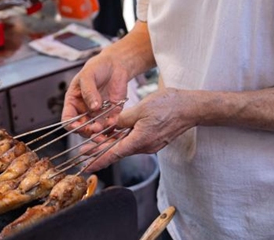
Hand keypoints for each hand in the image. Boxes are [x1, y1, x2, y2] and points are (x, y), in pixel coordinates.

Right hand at [62, 51, 132, 136]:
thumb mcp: (88, 75)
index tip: (76, 126)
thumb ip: (89, 91)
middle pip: (81, 127)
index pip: (67, 118)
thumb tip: (93, 106)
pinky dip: (112, 126)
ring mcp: (98, 113)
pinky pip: (110, 124)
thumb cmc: (97, 67)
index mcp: (73, 101)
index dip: (70, 124)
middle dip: (86, 130)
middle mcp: (84, 110)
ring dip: (99, 131)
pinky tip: (113, 121)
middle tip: (93, 128)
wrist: (115, 64)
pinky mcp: (111, 113)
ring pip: (96, 129)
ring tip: (103, 127)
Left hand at [81, 87, 202, 171]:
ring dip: (111, 144)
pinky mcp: (154, 139)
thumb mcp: (140, 109)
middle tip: (84, 151)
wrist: (190, 108)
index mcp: (139, 141)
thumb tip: (112, 125)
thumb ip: (123, 119)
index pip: (114, 154)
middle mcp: (144, 146)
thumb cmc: (168, 106)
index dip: (98, 161)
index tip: (87, 167)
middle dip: (100, 151)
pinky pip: (134, 141)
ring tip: (96, 140)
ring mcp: (150, 144)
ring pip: (126, 145)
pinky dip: (123, 138)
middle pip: (117, 151)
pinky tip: (115, 133)